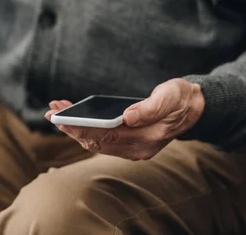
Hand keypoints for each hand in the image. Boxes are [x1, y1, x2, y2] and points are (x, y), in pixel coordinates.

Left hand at [44, 78, 204, 160]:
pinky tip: (72, 113)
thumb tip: (128, 116)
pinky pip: (100, 136)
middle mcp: (136, 149)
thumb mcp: (170, 97)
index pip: (106, 137)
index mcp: (146, 139)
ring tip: (56, 110)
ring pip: (95, 140)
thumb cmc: (181, 99)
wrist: (194, 107)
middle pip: (96, 141)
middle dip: (71, 127)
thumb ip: (151, 108)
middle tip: (50, 112)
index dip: (81, 128)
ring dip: (74, 127)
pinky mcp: (127, 141)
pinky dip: (84, 126)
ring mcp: (131, 148)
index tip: (62, 119)